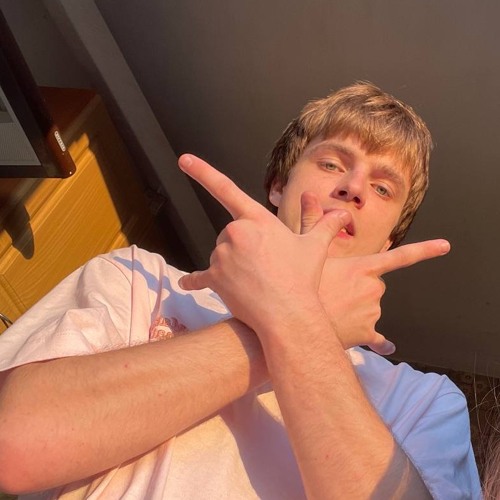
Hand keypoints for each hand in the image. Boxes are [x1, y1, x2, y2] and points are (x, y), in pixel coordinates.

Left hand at [177, 154, 348, 335]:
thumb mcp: (315, 247)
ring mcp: (221, 257)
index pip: (226, 189)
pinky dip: (194, 282)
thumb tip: (343, 215)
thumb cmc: (302, 278)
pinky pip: (198, 279)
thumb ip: (325, 225)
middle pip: (230, 234)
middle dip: (242, 246)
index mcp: (256, 220)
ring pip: (220, 255)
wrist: (289, 315)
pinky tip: (187, 286)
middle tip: (263, 264)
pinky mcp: (214, 279)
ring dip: (231, 265)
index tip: (184, 160)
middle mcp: (234, 233)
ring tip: (254, 281)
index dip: (202, 171)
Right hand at [301, 193, 450, 354]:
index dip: (425, 250)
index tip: (445, 246)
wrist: (294, 322)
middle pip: (375, 284)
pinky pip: (378, 340)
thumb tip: (307, 193)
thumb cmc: (301, 284)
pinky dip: (379, 342)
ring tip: (333, 308)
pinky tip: (383, 346)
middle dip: (360, 286)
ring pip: (371, 307)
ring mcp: (372, 313)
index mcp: (364, 268)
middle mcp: (374, 290)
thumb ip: (314, 222)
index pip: (400, 257)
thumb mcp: (305, 249)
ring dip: (357, 307)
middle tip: (334, 289)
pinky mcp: (366, 334)